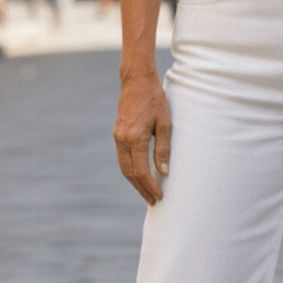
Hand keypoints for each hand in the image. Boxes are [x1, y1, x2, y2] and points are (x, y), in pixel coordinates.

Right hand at [114, 70, 171, 204]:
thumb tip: (164, 172)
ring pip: (124, 167)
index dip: (149, 186)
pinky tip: (139, 174)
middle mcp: (122, 140)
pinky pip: (122, 158)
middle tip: (153, 201)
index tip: (159, 196)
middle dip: (141, 189)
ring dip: (135, 182)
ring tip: (147, 192)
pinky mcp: (117, 134)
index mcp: (135, 138)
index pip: (141, 171)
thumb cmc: (155, 99)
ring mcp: (117, 137)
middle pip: (130, 173)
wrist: (136, 81)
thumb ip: (164, 149)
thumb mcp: (165, 123)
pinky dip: (130, 170)